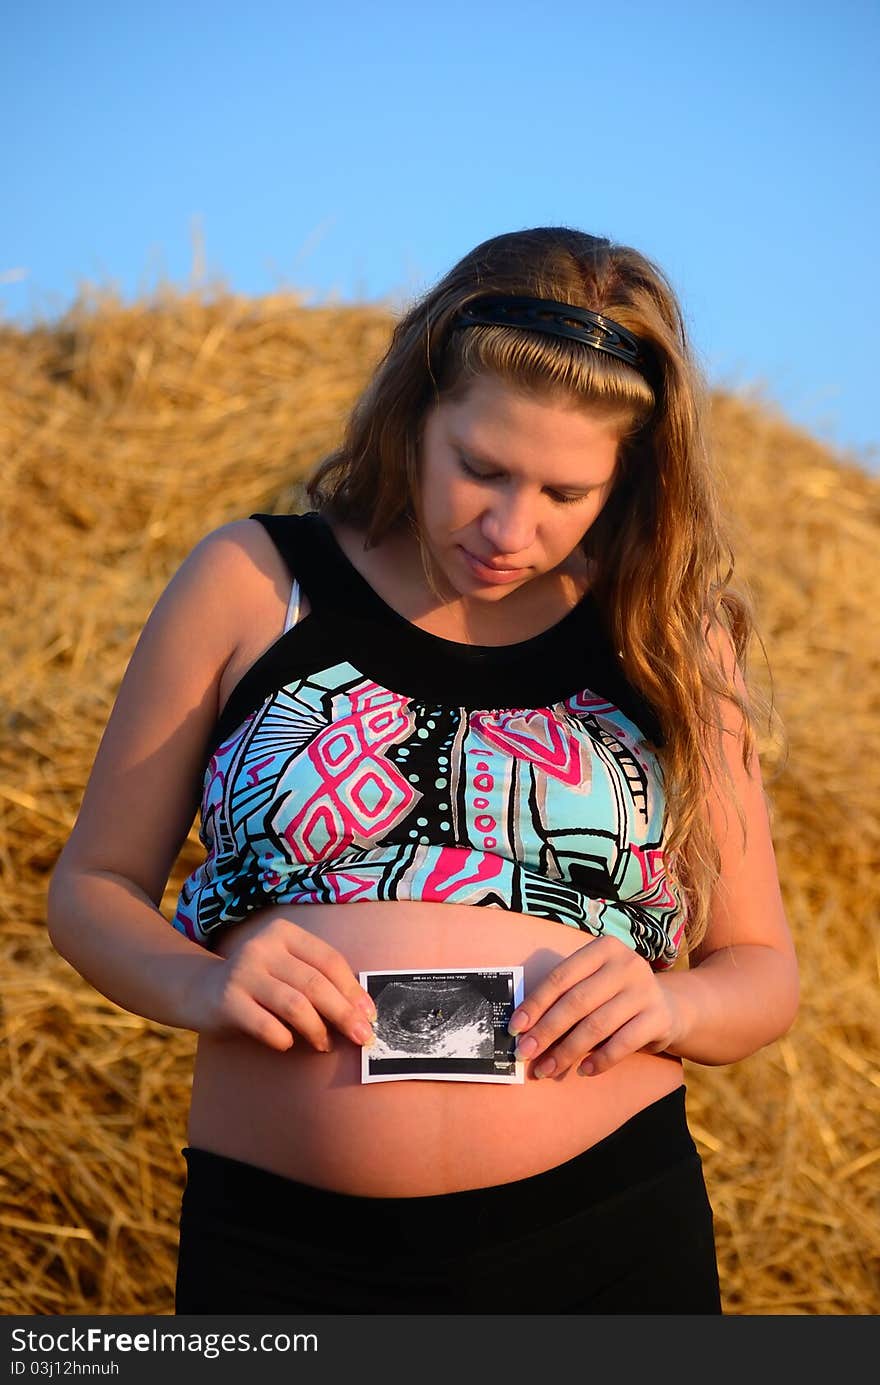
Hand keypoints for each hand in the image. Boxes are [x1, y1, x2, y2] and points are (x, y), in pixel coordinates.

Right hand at [182, 914, 376, 1053]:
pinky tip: (289, 1044)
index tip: (369, 1015)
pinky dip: (284, 1039)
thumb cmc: (259, 983)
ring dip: (317, 1030)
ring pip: (295, 1004)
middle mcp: (262, 947)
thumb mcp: (286, 968)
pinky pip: (266, 1025)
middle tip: (361, 1037)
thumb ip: (317, 980)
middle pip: (315, 983)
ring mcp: (243, 972)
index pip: (329, 960)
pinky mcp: (227, 1001)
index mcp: (284, 933)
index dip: (353, 990)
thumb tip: (360, 1012)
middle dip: (344, 1014)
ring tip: (325, 1045)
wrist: (201, 990)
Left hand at [509, 936, 685, 1078]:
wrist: (668, 1006)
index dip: (535, 1003)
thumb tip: (524, 1028)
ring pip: (597, 1025)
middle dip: (546, 1031)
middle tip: (525, 1054)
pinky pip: (623, 1043)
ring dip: (567, 1051)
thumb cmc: (615, 995)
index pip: (561, 976)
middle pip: (576, 1002)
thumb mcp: (594, 983)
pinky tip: (583, 1070)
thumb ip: (566, 996)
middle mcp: (626, 963)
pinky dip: (600, 1060)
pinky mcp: (659, 1017)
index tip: (515, 1027)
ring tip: (547, 1069)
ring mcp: (645, 989)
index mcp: (603, 948)